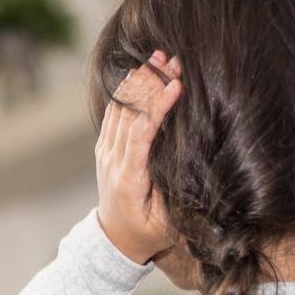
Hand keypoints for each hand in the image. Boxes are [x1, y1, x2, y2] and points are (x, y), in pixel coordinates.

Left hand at [96, 49, 182, 264]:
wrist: (115, 239)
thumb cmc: (148, 232)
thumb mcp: (166, 222)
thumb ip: (173, 194)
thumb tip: (189, 165)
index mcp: (128, 177)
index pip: (141, 133)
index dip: (157, 107)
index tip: (176, 85)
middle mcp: (112, 160)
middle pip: (130, 113)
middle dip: (151, 83)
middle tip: (172, 58)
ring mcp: (105, 152)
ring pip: (120, 108)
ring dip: (140, 81)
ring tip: (159, 56)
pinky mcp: (105, 147)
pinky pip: (114, 113)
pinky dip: (127, 90)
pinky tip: (140, 71)